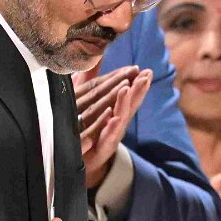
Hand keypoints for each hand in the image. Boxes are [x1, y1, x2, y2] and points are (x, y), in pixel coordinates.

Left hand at [75, 66, 152, 189]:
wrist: (75, 164)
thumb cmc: (83, 130)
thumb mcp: (85, 102)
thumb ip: (91, 80)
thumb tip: (95, 56)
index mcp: (111, 112)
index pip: (124, 95)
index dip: (134, 83)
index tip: (143, 70)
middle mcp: (113, 125)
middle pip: (127, 106)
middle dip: (137, 91)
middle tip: (145, 76)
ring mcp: (107, 139)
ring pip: (118, 120)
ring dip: (124, 105)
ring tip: (127, 90)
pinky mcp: (98, 151)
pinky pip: (104, 139)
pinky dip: (109, 128)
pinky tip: (112, 118)